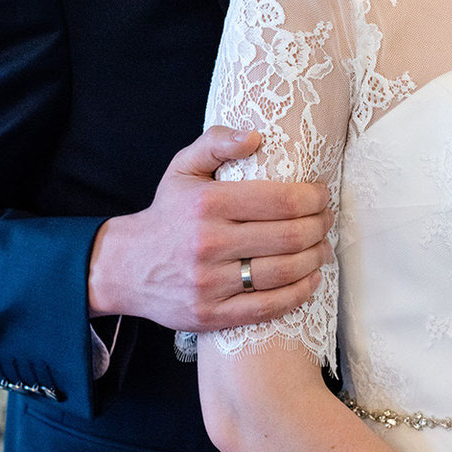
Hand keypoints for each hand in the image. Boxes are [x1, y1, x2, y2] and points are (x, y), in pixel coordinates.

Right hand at [87, 125, 333, 329]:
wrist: (124, 267)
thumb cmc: (167, 214)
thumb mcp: (182, 169)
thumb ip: (216, 143)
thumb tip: (256, 137)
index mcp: (207, 203)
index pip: (280, 199)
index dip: (313, 198)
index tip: (322, 196)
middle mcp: (208, 243)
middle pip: (289, 236)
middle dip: (320, 227)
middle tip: (327, 221)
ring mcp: (209, 283)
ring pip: (283, 272)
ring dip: (315, 259)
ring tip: (322, 248)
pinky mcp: (211, 314)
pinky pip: (268, 307)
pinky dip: (299, 293)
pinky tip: (311, 280)